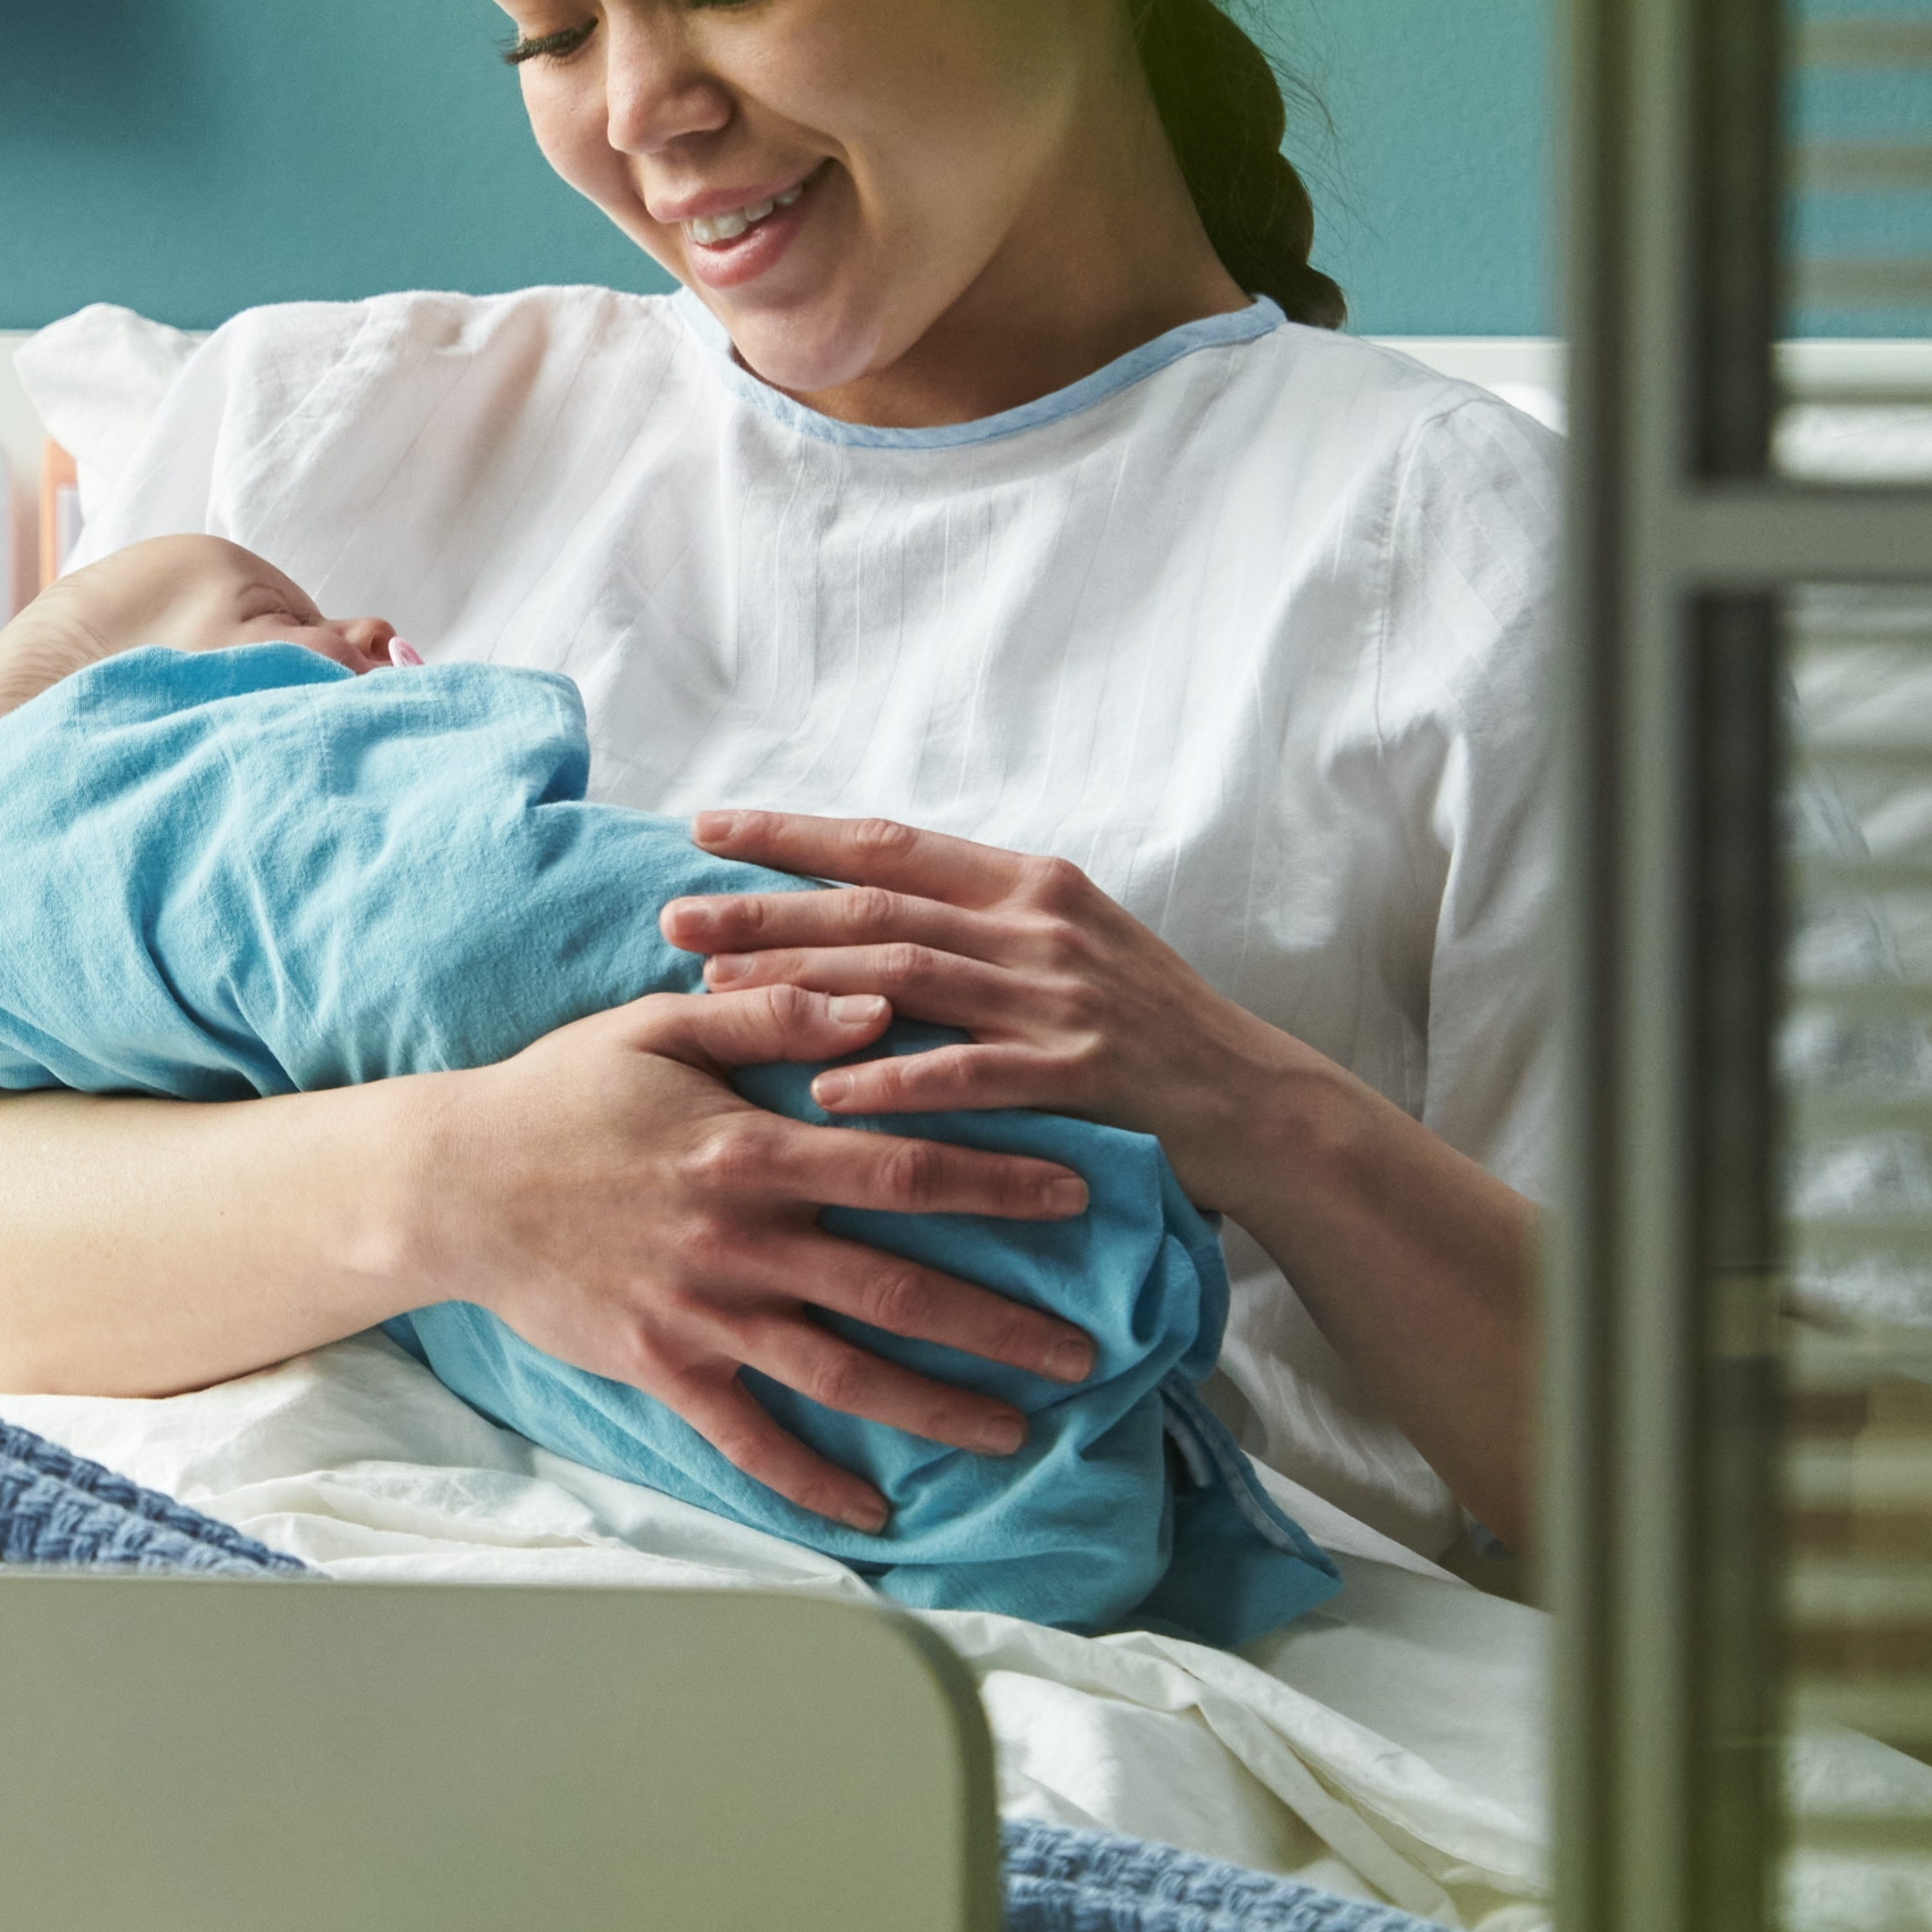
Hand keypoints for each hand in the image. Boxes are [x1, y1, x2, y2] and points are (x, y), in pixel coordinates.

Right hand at [393, 987, 1100, 1530]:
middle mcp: (742, 1240)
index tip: (1080, 1197)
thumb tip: (881, 1002)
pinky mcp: (660, 1368)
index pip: (908, 1166)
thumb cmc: (563, 1093)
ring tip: (1015, 1435)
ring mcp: (702, 1313)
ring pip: (843, 1373)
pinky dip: (812, 1480)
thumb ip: (776, 1017)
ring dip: (935, 1409)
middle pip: (900, 1287)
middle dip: (1002, 1324)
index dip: (1001, 1182)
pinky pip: (748, 1438)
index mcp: (755, 1149)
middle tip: (1087, 1355)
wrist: (452, 1182)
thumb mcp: (662, 1028)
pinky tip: (873, 1514)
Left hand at [664, 809, 1282, 1191]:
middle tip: (672, 915)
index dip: (792, 835)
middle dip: (765, 908)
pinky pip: (970, 1072)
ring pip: (907, 975)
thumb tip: (864, 913)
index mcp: (1029, 885)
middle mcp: (1039, 926)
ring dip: (804, 981)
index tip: (705, 829)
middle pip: (876, 904)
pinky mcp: (1081, 1071)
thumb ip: (979, 922)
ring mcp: (1060, 997)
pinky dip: (894, 1079)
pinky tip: (825, 1092)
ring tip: (716, 992)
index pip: (888, 842)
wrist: (1259, 1102)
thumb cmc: (1151, 1030)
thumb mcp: (1070, 947)